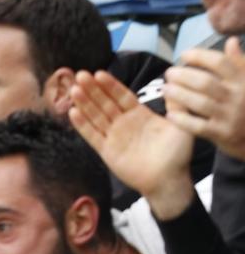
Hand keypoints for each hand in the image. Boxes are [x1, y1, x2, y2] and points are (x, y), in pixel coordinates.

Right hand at [69, 70, 194, 220]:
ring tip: (74, 89)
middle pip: (105, 103)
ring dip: (84, 103)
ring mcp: (113, 136)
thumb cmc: (177, 154)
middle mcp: (123, 123)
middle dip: (92, 89)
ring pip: (96, 116)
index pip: (122, 96)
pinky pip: (92, 136)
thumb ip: (176, 105)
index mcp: (139, 115)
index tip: (99, 73)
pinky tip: (72, 113)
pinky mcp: (106, 151)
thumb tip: (174, 83)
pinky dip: (82, 125)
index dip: (110, 85)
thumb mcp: (181, 125)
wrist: (168, 180)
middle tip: (80, 75)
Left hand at [164, 37, 244, 161]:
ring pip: (200, 103)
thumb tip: (231, 40)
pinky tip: (170, 114)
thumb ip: (238, 63)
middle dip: (183, 76)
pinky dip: (183, 120)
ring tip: (165, 89)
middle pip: (205, 82)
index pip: (220, 62)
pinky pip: (198, 126)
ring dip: (179, 95)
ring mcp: (230, 116)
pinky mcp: (223, 134)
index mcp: (242, 80)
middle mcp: (237, 96)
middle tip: (169, 73)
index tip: (183, 55)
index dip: (200, 56)